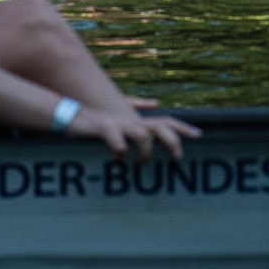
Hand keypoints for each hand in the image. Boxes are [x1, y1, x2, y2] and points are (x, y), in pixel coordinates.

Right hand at [68, 103, 199, 159]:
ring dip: (145, 151)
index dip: (183, 127)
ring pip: (142, 134)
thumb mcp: (119, 120)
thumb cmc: (95, 123)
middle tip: (178, 157)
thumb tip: (155, 103)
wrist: (70, 115)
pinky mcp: (104, 128)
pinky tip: (118, 161)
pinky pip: (118, 142)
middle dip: (173, 140)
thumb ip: (137, 111)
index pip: (166, 121)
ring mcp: (119, 123)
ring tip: (141, 164)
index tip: (199, 135)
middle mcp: (132, 121)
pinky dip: (120, 153)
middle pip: (160, 125)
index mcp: (137, 122)